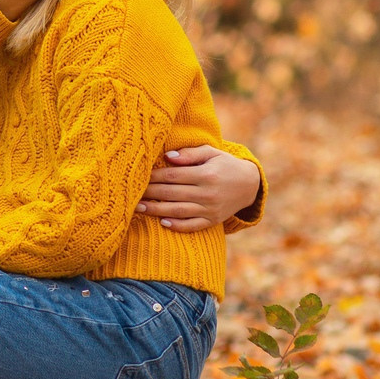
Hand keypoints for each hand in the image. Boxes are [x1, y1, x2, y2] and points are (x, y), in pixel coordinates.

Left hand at [136, 145, 261, 230]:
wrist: (249, 185)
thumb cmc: (225, 164)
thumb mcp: (211, 153)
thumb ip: (190, 154)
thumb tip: (167, 157)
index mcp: (206, 174)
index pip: (173, 175)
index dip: (154, 176)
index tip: (139, 176)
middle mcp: (208, 193)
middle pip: (172, 193)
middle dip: (150, 193)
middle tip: (130, 194)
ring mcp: (210, 209)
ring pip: (179, 211)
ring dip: (156, 210)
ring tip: (138, 208)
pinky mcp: (213, 221)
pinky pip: (193, 225)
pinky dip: (178, 226)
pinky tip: (162, 223)